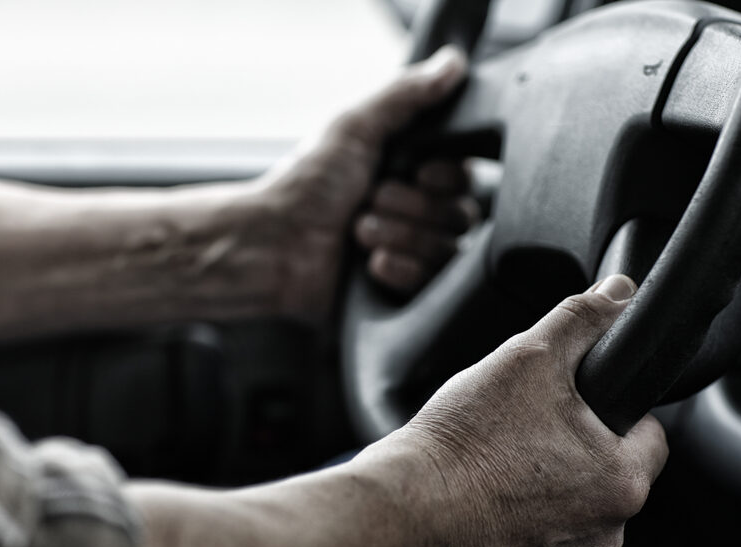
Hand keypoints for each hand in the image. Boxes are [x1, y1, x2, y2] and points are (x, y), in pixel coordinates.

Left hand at [258, 46, 471, 322]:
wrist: (273, 247)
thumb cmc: (305, 185)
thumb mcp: (354, 127)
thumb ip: (405, 94)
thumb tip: (452, 61)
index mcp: (411, 172)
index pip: (466, 177)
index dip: (446, 178)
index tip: (419, 173)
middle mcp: (417, 212)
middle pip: (461, 215)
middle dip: (412, 209)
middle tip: (370, 201)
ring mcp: (412, 253)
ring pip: (448, 250)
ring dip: (401, 236)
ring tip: (359, 232)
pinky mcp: (404, 290)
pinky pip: (433, 284)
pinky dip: (401, 269)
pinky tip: (370, 263)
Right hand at [357, 275, 668, 546]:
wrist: (406, 509)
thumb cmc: (466, 442)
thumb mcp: (529, 357)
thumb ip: (582, 319)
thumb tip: (620, 292)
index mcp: (623, 482)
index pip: (650, 432)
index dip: (614, 403)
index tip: (576, 395)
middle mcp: (605, 531)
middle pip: (609, 466)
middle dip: (576, 438)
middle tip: (528, 417)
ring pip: (573, 496)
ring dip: (548, 472)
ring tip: (501, 449)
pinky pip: (540, 523)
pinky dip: (520, 503)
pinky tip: (486, 481)